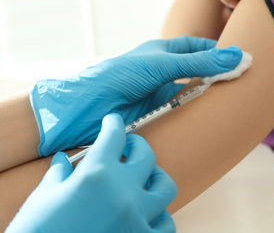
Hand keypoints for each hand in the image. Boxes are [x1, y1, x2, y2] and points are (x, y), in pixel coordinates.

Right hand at [6, 114, 176, 232]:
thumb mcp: (43, 198)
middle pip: (146, 154)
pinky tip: (150, 213)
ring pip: (165, 187)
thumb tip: (63, 160)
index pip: (113, 136)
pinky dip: (160, 216)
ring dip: (156, 178)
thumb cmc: (38, 230)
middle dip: (137, 145)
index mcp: (96, 174)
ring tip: (146, 178)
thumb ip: (59, 174)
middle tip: (129, 146)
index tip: (114, 121)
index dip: (114, 123)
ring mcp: (137, 216)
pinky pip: (165, 224)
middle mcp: (123, 191)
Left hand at [31, 36, 242, 155]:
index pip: (197, 47)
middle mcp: (163, 71)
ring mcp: (161, 92)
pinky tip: (211, 114)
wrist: (91, 106)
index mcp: (162, 51)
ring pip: (192, 91)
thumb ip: (200, 62)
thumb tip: (237, 57)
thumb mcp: (164, 64)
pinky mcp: (159, 112)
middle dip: (217, 73)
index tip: (239, 57)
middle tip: (242, 79)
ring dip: (209, 94)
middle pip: (198, 69)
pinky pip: (184, 110)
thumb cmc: (122, 75)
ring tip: (233, 98)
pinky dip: (197, 111)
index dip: (217, 50)